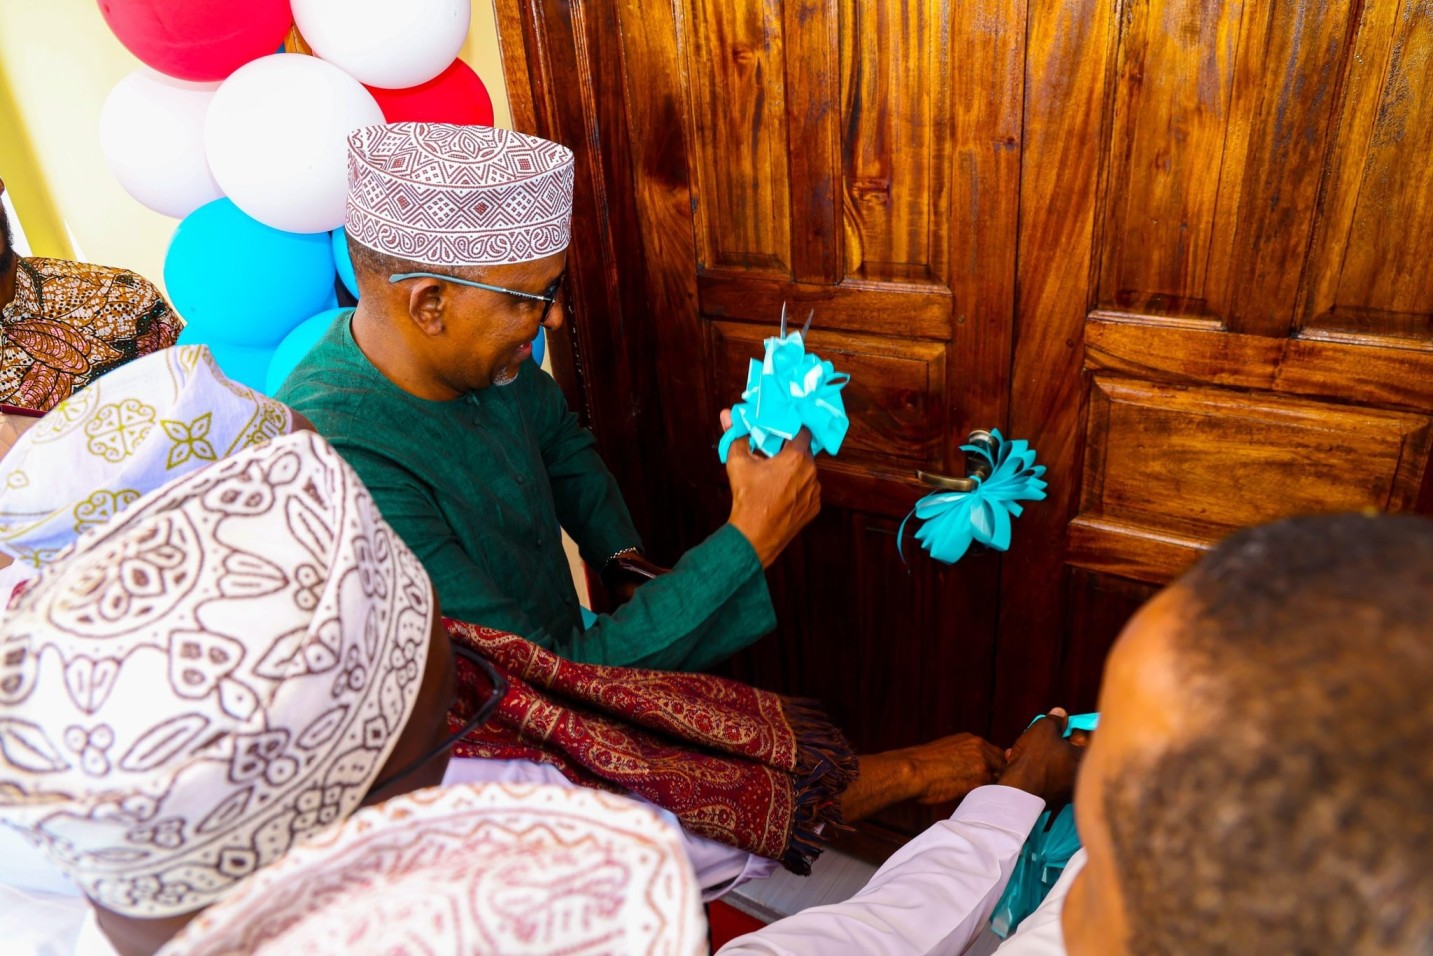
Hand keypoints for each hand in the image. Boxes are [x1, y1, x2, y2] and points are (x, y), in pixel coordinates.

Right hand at [723, 408, 821, 567]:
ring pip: (807, 472)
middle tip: (773, 453)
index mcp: (796, 458)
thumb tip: (727, 416)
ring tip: (776, 477)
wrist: (754, 536)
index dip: (792, 429)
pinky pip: (808, 491)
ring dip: (795, 471)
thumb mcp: (738, 463)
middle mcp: (811, 473)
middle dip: (790, 451)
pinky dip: (798, 489)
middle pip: (804, 453)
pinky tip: (781, 494)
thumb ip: (737, 435)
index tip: (781, 430)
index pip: (803, 432)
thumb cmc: (747, 498)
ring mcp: (814, 491)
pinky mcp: (814, 507)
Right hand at [905, 733, 1006, 805]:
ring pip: (999, 779)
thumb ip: (963, 754)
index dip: (994, 766)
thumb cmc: (921, 763)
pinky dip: (988, 797)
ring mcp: (982, 765)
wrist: (911, 770)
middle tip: (992, 789)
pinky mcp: (978, 782)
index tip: (989, 776)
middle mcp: (980, 749)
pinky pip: (991, 791)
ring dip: (994, 788)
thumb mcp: (945, 749)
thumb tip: (967, 767)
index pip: (995, 753)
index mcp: (971, 740)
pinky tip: (980, 803)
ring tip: (985, 798)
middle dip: (998, 776)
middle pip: (1002, 765)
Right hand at [998, 707, 1083, 805]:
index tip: (1060, 723)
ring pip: (1053, 763)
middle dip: (1051, 741)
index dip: (1071, 726)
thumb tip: (1060, 714)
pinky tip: (1016, 761)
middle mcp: (1081, 776)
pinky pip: (1044, 776)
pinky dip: (1032, 768)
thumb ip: (1055, 719)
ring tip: (1022, 748)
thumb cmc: (1035, 759)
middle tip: (1038, 735)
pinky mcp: (1052, 798)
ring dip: (1038, 754)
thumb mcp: (1044, 729)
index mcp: (1084, 758)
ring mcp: (1067, 790)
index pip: (1085, 736)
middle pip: (1068, 750)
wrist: (1019, 792)